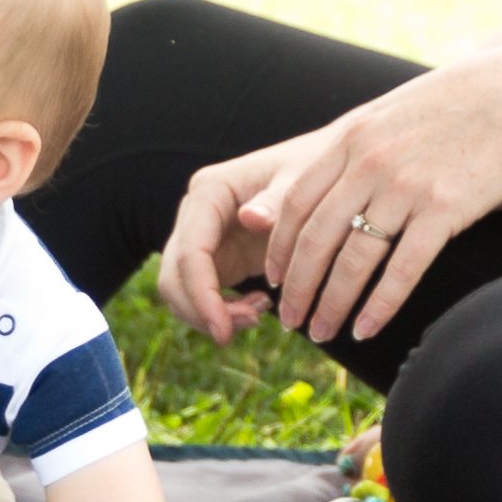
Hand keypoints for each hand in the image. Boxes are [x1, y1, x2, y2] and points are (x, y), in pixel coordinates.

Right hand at [156, 125, 325, 341]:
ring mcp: (202, 237)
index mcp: (209, 191)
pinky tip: (262, 305)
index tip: (224, 331)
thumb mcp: (303, 182)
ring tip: (260, 313)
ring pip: (183, 292)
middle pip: (175, 278)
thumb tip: (250, 217)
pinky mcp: (216, 258)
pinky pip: (204, 296)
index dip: (201, 296)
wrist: (326, 174)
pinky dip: (225, 311)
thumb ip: (279, 201)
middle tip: (251, 323)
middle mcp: (196, 214)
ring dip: (213, 315)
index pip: (190, 252)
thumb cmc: (315, 171)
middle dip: (204, 311)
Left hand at [184, 50, 501, 349]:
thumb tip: (317, 193)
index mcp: (349, 140)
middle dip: (298, 287)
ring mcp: (406, 187)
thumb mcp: (386, 119)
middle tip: (291, 320)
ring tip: (323, 333)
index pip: (297, 203)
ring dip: (333, 304)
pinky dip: (380, 305)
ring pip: (355, 260)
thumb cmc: (448, 110)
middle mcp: (370, 163)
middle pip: (318, 238)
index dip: (280, 247)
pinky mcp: (445, 208)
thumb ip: (349, 154)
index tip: (275, 280)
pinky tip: (367, 329)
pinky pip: (403, 268)